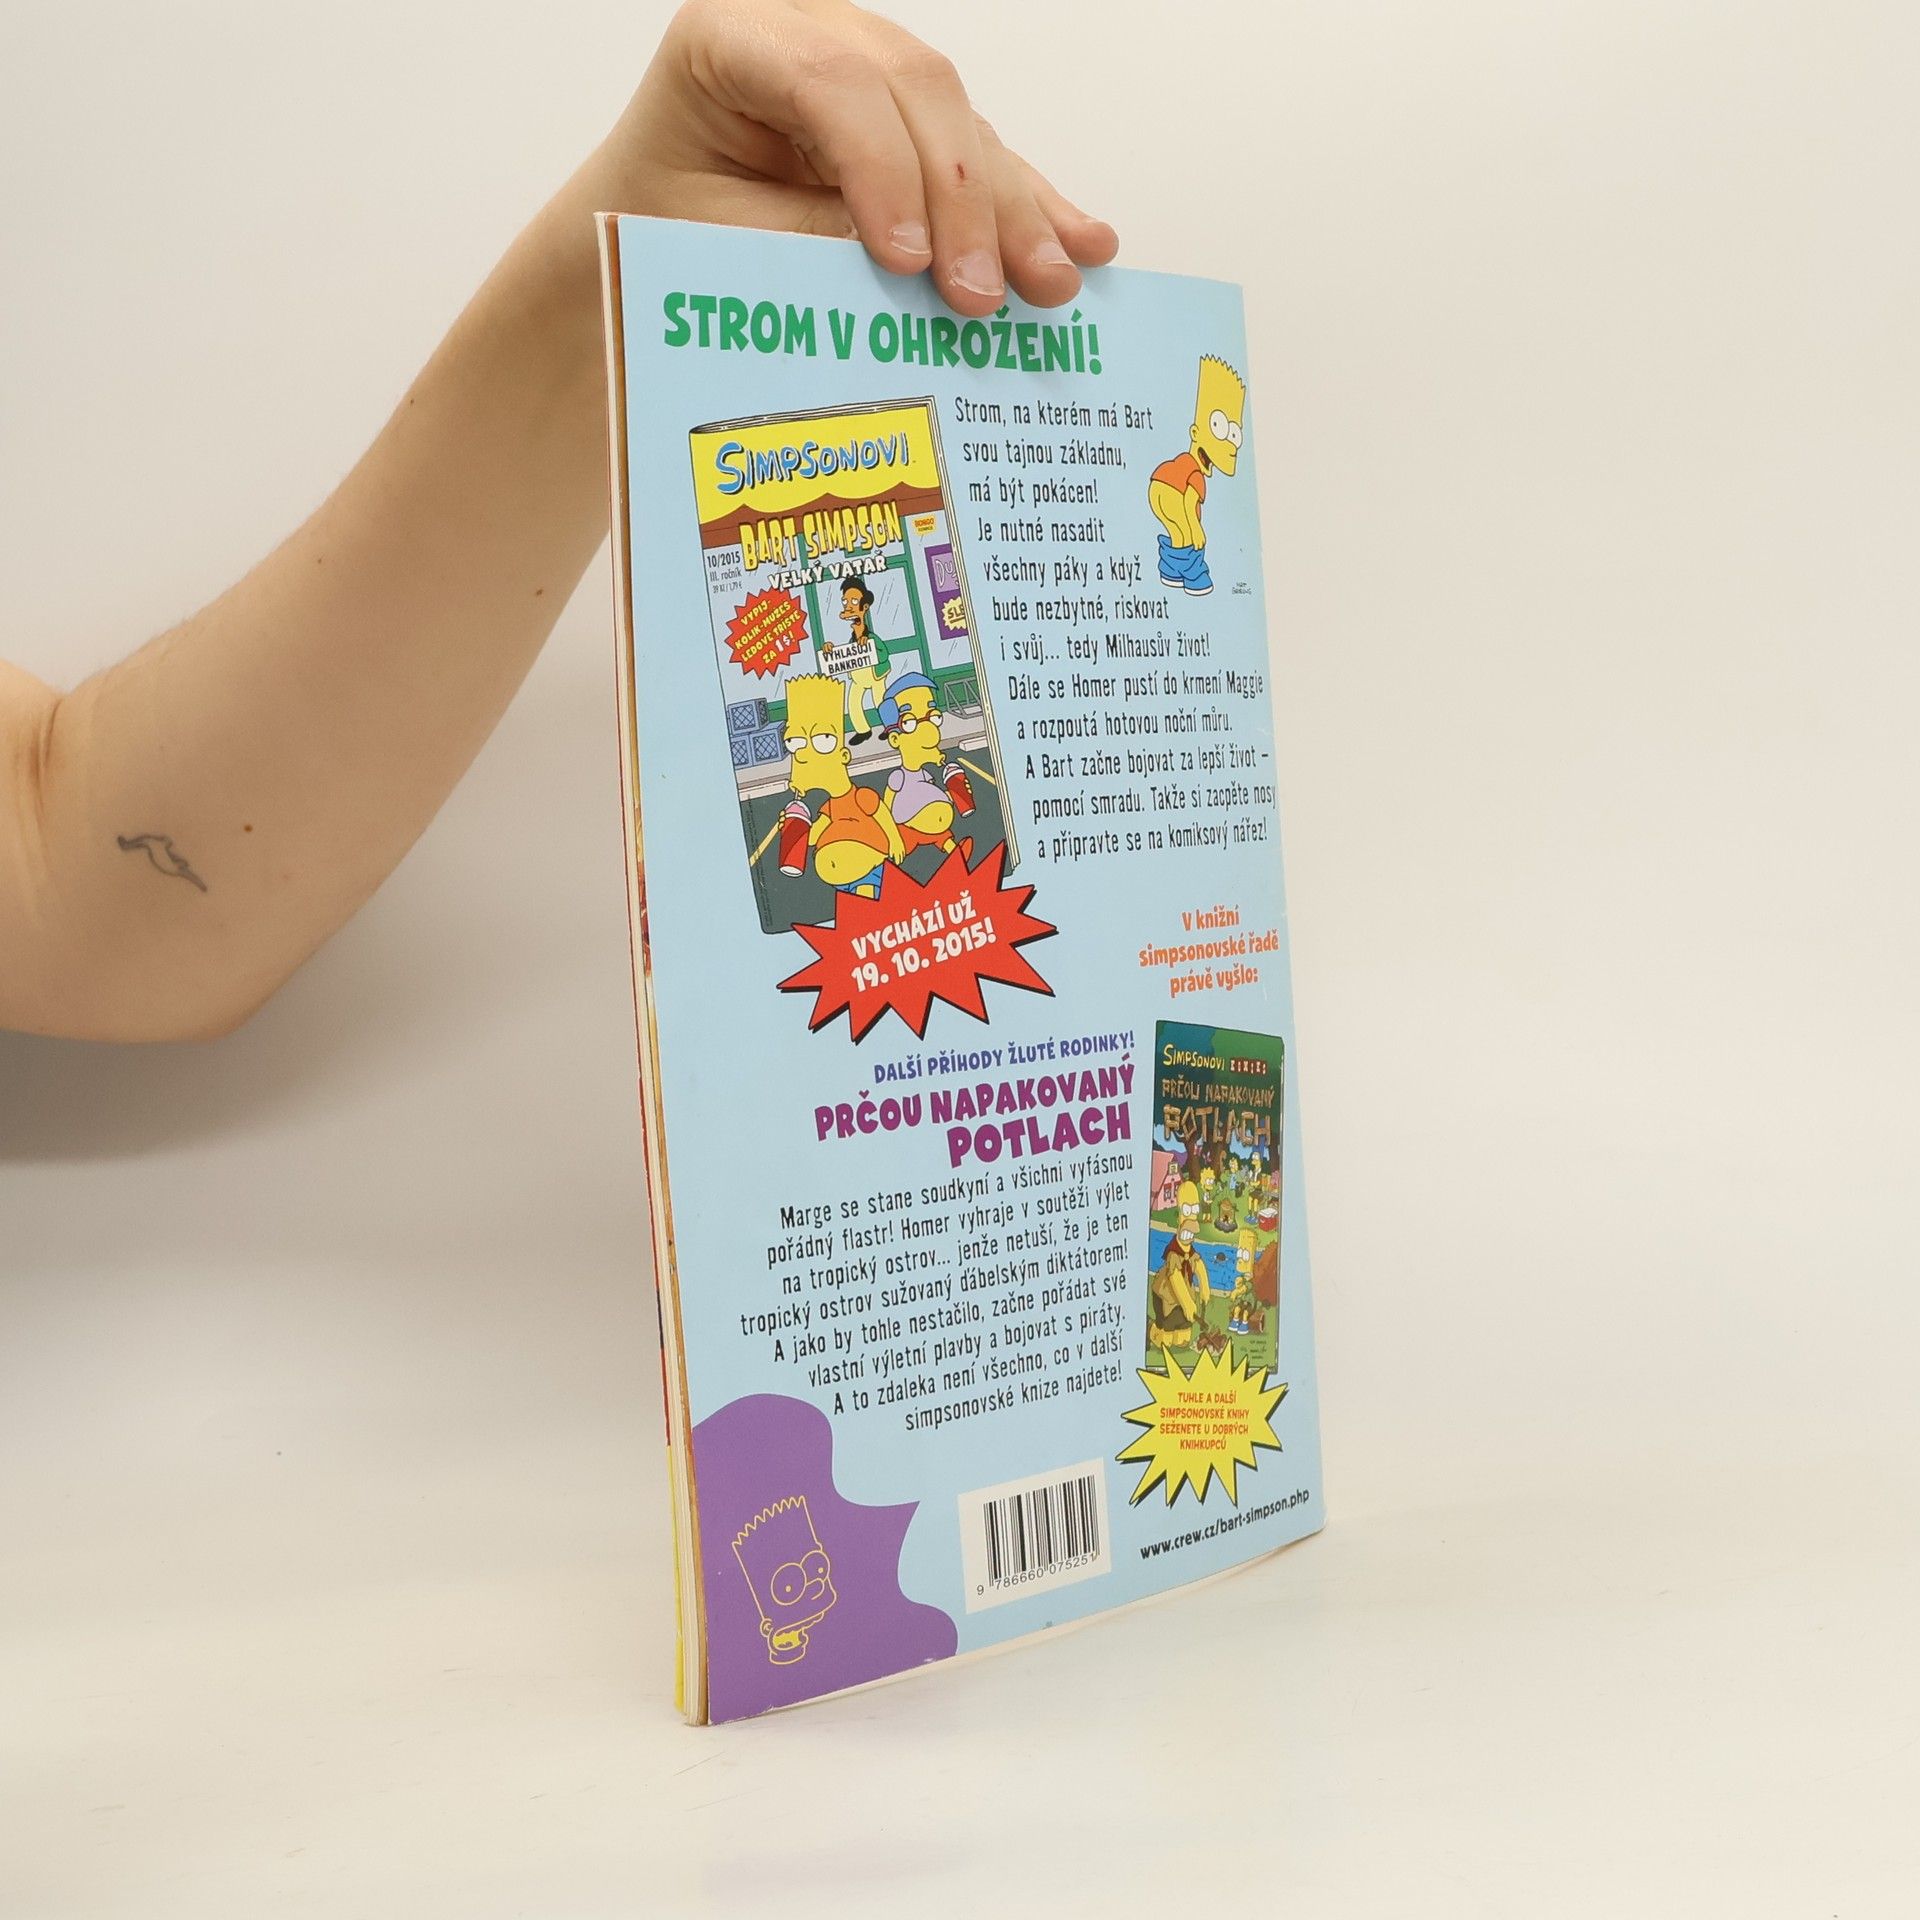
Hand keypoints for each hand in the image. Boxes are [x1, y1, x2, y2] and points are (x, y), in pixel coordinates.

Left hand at [592, 0, 1116, 313]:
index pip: (829, 81)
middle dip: (963, 200)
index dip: (882, 169)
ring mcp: (872, 69)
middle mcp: (813, 31)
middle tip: (984, 297)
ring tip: (1052, 285)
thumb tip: (920, 269)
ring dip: (1014, 212)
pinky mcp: (910, 120)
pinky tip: (1081, 238)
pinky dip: (1030, 205)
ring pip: (962, 123)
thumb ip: (810, 241)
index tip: (905, 264)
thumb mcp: (718, 242)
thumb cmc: (665, 231)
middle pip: (915, 92)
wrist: (651, 231)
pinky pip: (983, 154)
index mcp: (735, 38)